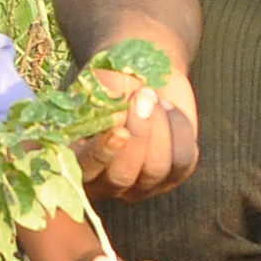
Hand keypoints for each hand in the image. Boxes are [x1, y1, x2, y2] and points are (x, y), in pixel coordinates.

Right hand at [81, 56, 200, 202]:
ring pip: (156, 169)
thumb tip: (116, 121)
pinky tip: (167, 108)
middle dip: (138, 136)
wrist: (146, 77)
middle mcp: (106, 182)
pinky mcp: (173, 175)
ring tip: (153, 96)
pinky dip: (179, 127)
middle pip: (122, 177)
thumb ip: (99, 102)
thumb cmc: (114, 82)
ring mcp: (141, 184)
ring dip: (160, 127)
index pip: (84, 171)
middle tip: (143, 96)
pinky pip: (182, 160)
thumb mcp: (101, 85)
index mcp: (77, 161)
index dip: (101, 154)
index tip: (119, 130)